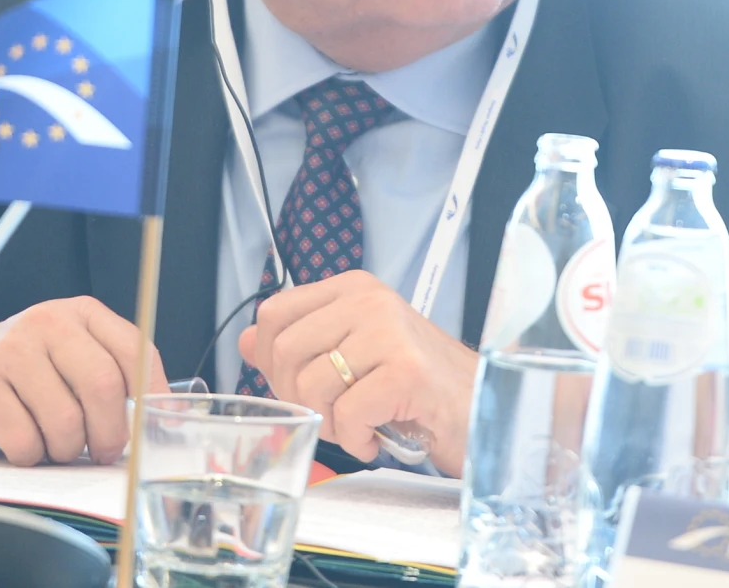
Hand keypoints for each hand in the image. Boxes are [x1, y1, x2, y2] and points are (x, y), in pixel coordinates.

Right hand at [0, 296, 167, 464]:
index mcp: (80, 314)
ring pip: (66, 422)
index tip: (155, 426)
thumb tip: (161, 419)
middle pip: (104, 387)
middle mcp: (47, 322)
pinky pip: (24, 440)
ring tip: (52, 444)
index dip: (152, 395)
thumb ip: (110, 375)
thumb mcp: (68, 358)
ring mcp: (10, 350)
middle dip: (110, 434)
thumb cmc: (19, 374)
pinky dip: (28, 456)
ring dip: (64, 450)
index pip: (135, 350)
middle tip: (101, 452)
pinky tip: (19, 444)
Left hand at [237, 270, 477, 475]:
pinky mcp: (406, 370)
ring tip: (358, 427)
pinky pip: (348, 414)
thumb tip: (246, 340)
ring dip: (330, 424)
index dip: (271, 361)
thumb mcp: (355, 354)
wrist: (482, 407)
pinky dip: (356, 440)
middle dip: (299, 399)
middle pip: (285, 351)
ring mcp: (389, 331)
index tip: (299, 386)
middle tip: (333, 415)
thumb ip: (303, 343)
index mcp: (352, 288)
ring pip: (312, 385)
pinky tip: (377, 438)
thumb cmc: (417, 386)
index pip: (274, 314)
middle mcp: (369, 300)